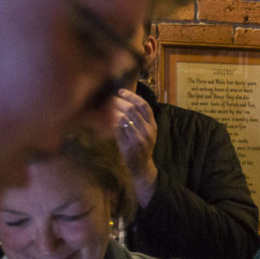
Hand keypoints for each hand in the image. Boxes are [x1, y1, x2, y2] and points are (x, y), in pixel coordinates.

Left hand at [114, 89, 158, 205]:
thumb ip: (140, 119)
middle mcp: (148, 131)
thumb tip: (126, 102)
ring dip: (113, 111)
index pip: (144, 106)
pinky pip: (118, 129)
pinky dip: (111, 123)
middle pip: (132, 110)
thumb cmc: (142, 147)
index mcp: (153, 126)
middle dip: (119, 102)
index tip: (121, 91)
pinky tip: (107, 120)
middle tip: (109, 99)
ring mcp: (139, 138)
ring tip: (106, 108)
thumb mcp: (146, 132)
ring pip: (124, 118)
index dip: (132, 96)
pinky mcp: (129, 145)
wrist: (142, 167)